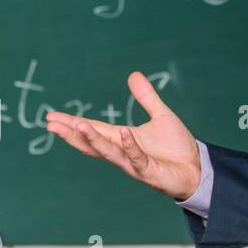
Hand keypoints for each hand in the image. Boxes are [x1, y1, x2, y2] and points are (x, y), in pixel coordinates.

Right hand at [45, 71, 202, 199]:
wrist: (197, 169)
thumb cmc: (177, 147)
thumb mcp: (161, 115)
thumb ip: (146, 97)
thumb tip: (133, 74)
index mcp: (121, 139)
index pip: (92, 130)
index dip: (71, 124)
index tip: (50, 117)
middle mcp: (122, 153)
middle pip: (91, 143)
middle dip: (72, 134)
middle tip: (51, 125)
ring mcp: (134, 164)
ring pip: (109, 152)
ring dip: (93, 139)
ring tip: (79, 125)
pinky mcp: (149, 172)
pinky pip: (137, 158)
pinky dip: (130, 147)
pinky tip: (122, 133)